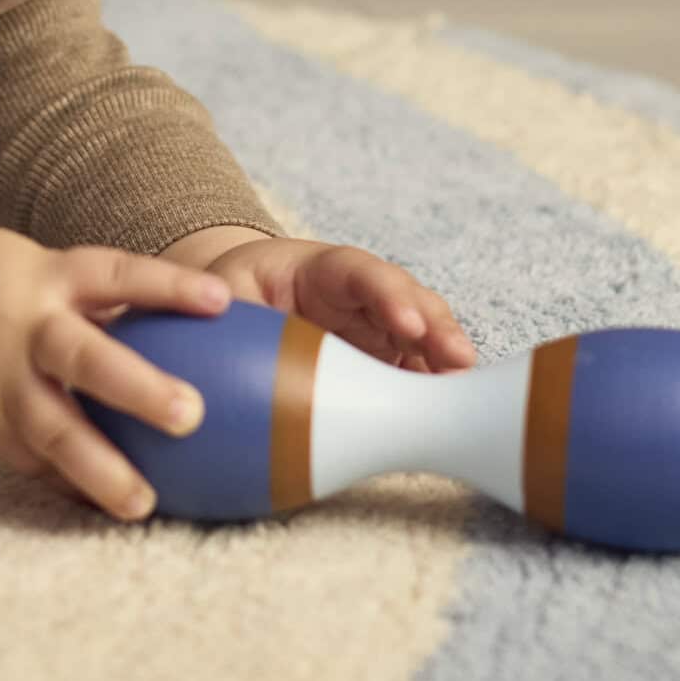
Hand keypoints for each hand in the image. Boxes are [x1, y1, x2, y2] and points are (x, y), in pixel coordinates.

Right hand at [0, 226, 233, 520]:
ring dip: (99, 468)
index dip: (167, 287)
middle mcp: (28, 329)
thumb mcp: (36, 269)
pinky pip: (35, 461)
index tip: (221, 301)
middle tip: (190, 414)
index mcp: (49, 278)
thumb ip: (97, 298)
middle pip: (84, 358)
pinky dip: (72, 485)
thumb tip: (192, 326)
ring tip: (142, 504)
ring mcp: (3, 381)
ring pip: (53, 428)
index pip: (117, 275)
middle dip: (136, 388)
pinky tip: (108, 509)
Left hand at [169, 237, 475, 371]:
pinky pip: (416, 369)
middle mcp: (358, 293)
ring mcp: (377, 324)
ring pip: (422, 334)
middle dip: (434, 326)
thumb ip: (226, 314)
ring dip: (445, 358)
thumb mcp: (222, 299)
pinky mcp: (384, 357)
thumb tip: (216, 348)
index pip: (359, 270)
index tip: (406, 321)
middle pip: (407, 299)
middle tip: (456, 360)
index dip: (387, 291)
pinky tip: (449, 412)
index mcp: (317, 269)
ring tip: (463, 389)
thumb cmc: (229, 297)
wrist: (238, 308)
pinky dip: (433, 388)